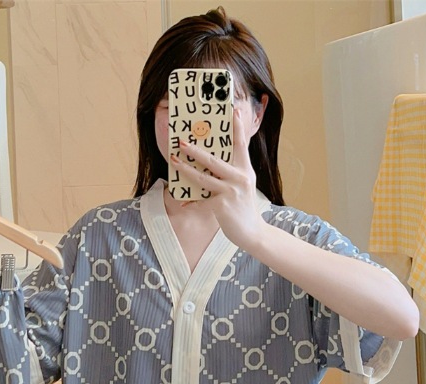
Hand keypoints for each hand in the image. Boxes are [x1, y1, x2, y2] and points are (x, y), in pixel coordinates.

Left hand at [169, 109, 266, 251]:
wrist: (251, 231)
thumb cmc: (243, 206)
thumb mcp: (243, 185)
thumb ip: (232, 171)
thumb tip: (214, 160)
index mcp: (245, 169)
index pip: (241, 144)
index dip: (237, 127)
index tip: (233, 110)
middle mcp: (239, 178)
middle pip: (214, 160)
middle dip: (196, 150)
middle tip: (182, 141)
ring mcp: (230, 192)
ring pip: (203, 178)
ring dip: (186, 169)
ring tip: (174, 161)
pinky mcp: (221, 206)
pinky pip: (201, 200)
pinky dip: (191, 201)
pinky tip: (181, 201)